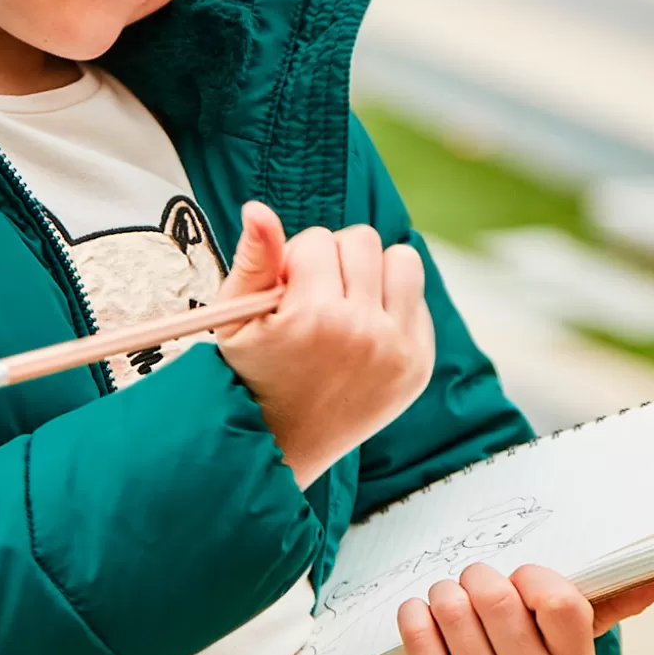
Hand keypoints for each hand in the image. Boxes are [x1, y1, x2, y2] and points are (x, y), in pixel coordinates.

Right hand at [215, 200, 435, 490]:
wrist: (281, 446)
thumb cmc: (251, 375)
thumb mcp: (234, 319)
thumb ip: (252, 260)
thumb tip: (258, 208)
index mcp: (316, 317)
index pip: (318, 239)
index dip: (295, 261)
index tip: (286, 295)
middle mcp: (364, 333)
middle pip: (363, 241)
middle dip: (335, 261)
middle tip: (314, 299)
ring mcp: (399, 351)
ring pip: (403, 260)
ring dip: (374, 272)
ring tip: (345, 305)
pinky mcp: (419, 364)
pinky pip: (419, 300)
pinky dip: (393, 306)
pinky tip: (363, 333)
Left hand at [399, 562, 653, 654]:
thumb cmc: (524, 643)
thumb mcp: (568, 626)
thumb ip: (613, 599)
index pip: (558, 599)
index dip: (532, 577)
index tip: (524, 583)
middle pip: (495, 597)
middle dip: (479, 576)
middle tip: (478, 585)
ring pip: (452, 605)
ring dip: (445, 591)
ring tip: (454, 604)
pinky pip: (416, 627)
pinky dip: (414, 611)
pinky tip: (428, 623)